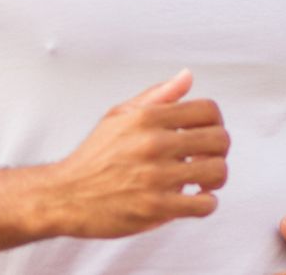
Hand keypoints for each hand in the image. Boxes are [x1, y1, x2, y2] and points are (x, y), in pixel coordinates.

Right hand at [41, 69, 229, 238]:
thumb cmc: (94, 156)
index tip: (207, 133)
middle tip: (208, 158)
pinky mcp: (156, 208)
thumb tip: (187, 77)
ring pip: (217, 172)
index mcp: (146, 118)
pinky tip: (196, 199)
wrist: (65, 195)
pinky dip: (207, 203)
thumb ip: (157, 96)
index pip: (208, 110)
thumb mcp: (119, 115)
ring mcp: (156, 177)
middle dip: (220, 150)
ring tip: (202, 180)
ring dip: (216, 178)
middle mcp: (153, 144)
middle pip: (219, 140)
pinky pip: (204, 204)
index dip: (215, 121)